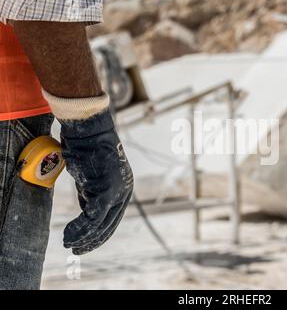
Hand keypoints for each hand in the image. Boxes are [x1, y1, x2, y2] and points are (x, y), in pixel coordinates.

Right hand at [59, 110, 133, 254]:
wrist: (88, 130)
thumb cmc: (86, 150)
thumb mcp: (90, 178)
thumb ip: (91, 195)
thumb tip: (87, 214)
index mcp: (123, 189)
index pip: (113, 219)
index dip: (98, 234)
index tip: (84, 243)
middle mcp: (124, 191)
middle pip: (109, 224)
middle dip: (91, 240)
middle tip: (75, 249)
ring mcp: (118, 191)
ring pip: (101, 223)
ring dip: (83, 236)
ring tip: (69, 243)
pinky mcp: (107, 189)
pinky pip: (94, 216)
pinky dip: (81, 228)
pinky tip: (70, 234)